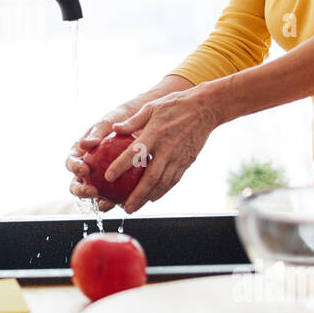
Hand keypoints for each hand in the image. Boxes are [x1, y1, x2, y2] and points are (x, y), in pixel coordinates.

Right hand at [65, 101, 139, 210]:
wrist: (139, 122)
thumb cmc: (119, 120)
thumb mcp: (108, 123)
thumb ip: (96, 133)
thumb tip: (84, 144)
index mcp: (80, 153)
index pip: (71, 162)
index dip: (74, 168)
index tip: (84, 169)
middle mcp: (88, 168)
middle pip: (78, 184)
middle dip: (81, 191)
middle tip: (92, 191)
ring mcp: (101, 179)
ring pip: (96, 195)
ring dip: (99, 202)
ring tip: (108, 203)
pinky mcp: (116, 186)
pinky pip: (116, 196)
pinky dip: (121, 201)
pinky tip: (128, 202)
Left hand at [103, 85, 220, 212]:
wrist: (205, 109)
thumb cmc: (175, 105)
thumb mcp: (151, 108)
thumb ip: (132, 121)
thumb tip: (114, 128)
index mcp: (155, 134)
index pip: (134, 154)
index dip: (120, 166)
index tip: (108, 177)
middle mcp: (166, 149)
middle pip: (150, 178)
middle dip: (136, 195)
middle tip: (124, 207)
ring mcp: (178, 157)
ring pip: (162, 183)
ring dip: (148, 197)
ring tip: (135, 207)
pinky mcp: (186, 162)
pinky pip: (173, 180)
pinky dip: (162, 191)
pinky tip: (153, 198)